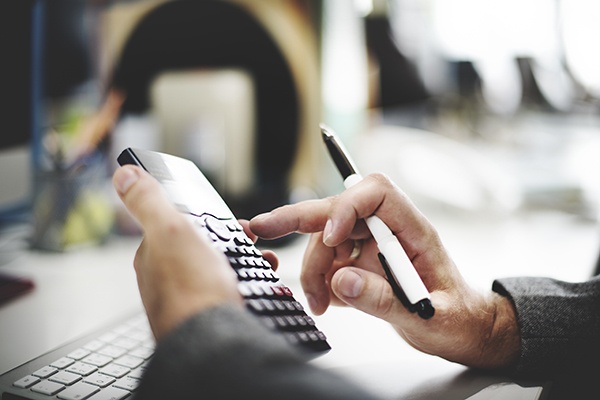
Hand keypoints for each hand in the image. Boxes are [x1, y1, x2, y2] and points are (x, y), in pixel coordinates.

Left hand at [113, 165, 277, 339]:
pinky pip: (226, 291)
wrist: (212, 340)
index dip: (207, 218)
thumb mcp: (169, 229)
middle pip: (200, 248)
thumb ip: (147, 201)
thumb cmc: (191, 288)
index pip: (178, 225)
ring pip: (216, 270)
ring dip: (241, 261)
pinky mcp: (205, 316)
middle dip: (229, 240)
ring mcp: (186, 298)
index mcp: (153, 255)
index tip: (232, 219)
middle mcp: (165, 279)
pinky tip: (252, 286)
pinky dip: (243, 284)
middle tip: (251, 239)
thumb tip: (123, 173)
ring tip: (262, 261)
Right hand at [250, 173, 519, 369]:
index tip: (329, 238)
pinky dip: (319, 281)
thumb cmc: (457, 319)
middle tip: (263, 228)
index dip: (346, 206)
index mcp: (413, 230)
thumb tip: (341, 280)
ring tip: (316, 303)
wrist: (461, 330)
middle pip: (339, 210)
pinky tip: (327, 302)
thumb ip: (385, 299)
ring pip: (327, 240)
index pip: (375, 193)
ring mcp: (372, 246)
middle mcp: (388, 231)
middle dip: (300, 218)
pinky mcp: (362, 263)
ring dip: (312, 270)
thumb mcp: (428, 317)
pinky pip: (330, 262)